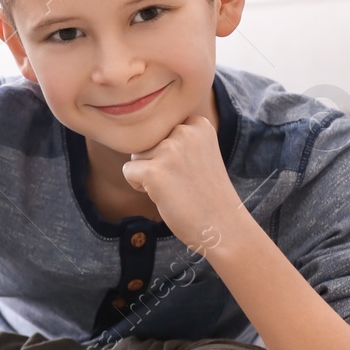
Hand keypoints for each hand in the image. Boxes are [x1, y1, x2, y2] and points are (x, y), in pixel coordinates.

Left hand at [120, 115, 244, 252]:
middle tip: (182, 180)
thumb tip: (136, 132)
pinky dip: (139, 185)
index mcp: (198, 124)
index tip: (189, 167)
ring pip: (136, 155)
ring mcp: (169, 150)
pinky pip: (128, 171)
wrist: (222, 225)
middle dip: (156, 161)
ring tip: (174, 187)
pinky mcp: (154, 171)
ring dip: (149, 173)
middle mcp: (184, 131)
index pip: (161, 128)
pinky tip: (162, 194)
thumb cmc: (206, 192)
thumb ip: (177, 137)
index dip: (168, 151)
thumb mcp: (200, 152)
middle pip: (147, 141)